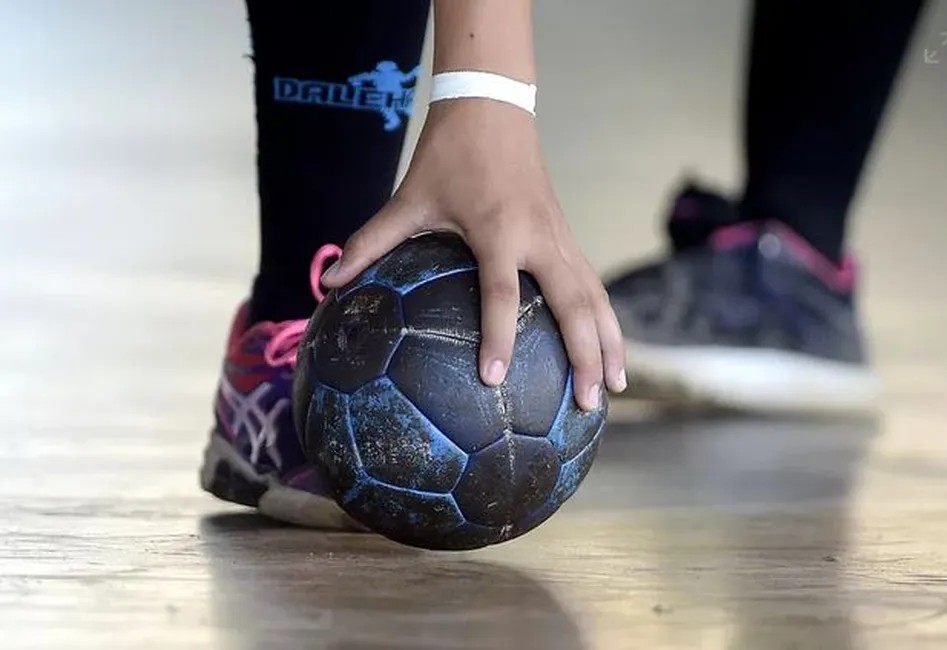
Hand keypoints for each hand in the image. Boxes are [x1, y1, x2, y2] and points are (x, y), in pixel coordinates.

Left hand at [322, 100, 626, 409]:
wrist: (493, 106)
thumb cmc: (448, 154)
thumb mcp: (407, 199)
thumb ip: (369, 243)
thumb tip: (328, 283)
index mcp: (497, 230)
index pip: (501, 294)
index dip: (498, 337)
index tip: (494, 379)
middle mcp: (539, 237)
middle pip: (573, 304)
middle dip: (586, 355)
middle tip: (588, 404)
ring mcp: (560, 236)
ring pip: (595, 296)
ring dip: (609, 342)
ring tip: (615, 388)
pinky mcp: (568, 235)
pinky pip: (592, 283)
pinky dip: (605, 318)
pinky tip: (610, 349)